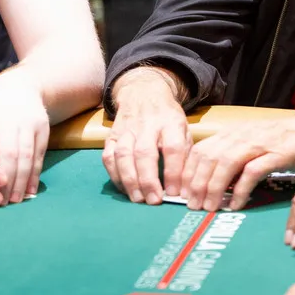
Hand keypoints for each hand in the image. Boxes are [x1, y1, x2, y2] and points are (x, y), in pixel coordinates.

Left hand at [0, 69, 50, 202]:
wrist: (20, 85)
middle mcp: (8, 119)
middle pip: (8, 154)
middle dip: (5, 183)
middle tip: (0, 204)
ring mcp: (28, 123)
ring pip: (26, 156)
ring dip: (21, 182)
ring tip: (15, 201)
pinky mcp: (43, 128)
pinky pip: (39, 155)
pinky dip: (34, 175)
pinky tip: (29, 190)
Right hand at [102, 67, 190, 204]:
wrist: (143, 93)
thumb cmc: (168, 119)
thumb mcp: (184, 130)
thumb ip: (185, 155)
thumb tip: (185, 187)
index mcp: (170, 123)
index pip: (172, 148)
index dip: (173, 172)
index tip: (175, 193)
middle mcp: (147, 125)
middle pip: (144, 153)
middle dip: (148, 180)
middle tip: (154, 200)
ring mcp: (127, 130)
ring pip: (123, 155)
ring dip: (129, 179)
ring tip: (137, 198)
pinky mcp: (112, 135)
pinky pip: (108, 156)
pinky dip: (114, 174)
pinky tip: (123, 188)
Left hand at [182, 105, 294, 211]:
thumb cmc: (285, 140)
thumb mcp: (252, 143)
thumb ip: (233, 157)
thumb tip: (212, 181)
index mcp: (231, 134)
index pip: (199, 151)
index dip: (187, 172)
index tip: (180, 193)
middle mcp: (240, 136)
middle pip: (208, 158)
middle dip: (196, 183)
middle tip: (191, 206)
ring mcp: (259, 144)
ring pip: (225, 164)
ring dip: (213, 188)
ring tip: (208, 208)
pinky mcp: (278, 154)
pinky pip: (252, 172)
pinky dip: (241, 190)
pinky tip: (236, 205)